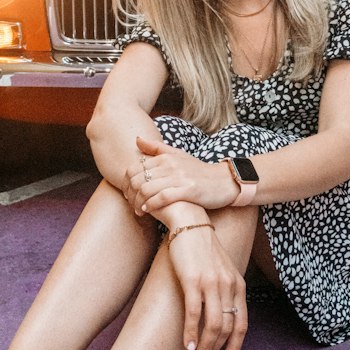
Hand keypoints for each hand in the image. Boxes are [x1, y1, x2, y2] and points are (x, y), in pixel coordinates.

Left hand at [124, 135, 238, 215]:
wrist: (224, 182)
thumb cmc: (198, 171)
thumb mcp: (177, 155)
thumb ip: (156, 148)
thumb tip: (136, 139)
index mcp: (165, 156)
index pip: (134, 168)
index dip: (125, 182)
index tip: (127, 193)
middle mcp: (171, 165)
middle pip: (138, 179)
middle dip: (130, 194)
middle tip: (130, 203)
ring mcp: (180, 177)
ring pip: (147, 189)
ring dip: (138, 202)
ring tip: (138, 210)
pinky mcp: (188, 190)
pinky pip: (163, 198)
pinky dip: (151, 205)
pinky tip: (148, 210)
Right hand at [167, 223, 247, 349]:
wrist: (190, 224)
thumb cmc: (202, 250)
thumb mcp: (222, 270)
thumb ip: (225, 290)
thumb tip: (221, 316)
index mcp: (238, 285)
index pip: (242, 323)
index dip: (236, 345)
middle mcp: (228, 285)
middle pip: (227, 327)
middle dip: (217, 348)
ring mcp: (211, 283)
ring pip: (213, 324)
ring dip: (206, 345)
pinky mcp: (193, 280)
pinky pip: (195, 313)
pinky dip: (191, 333)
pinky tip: (187, 344)